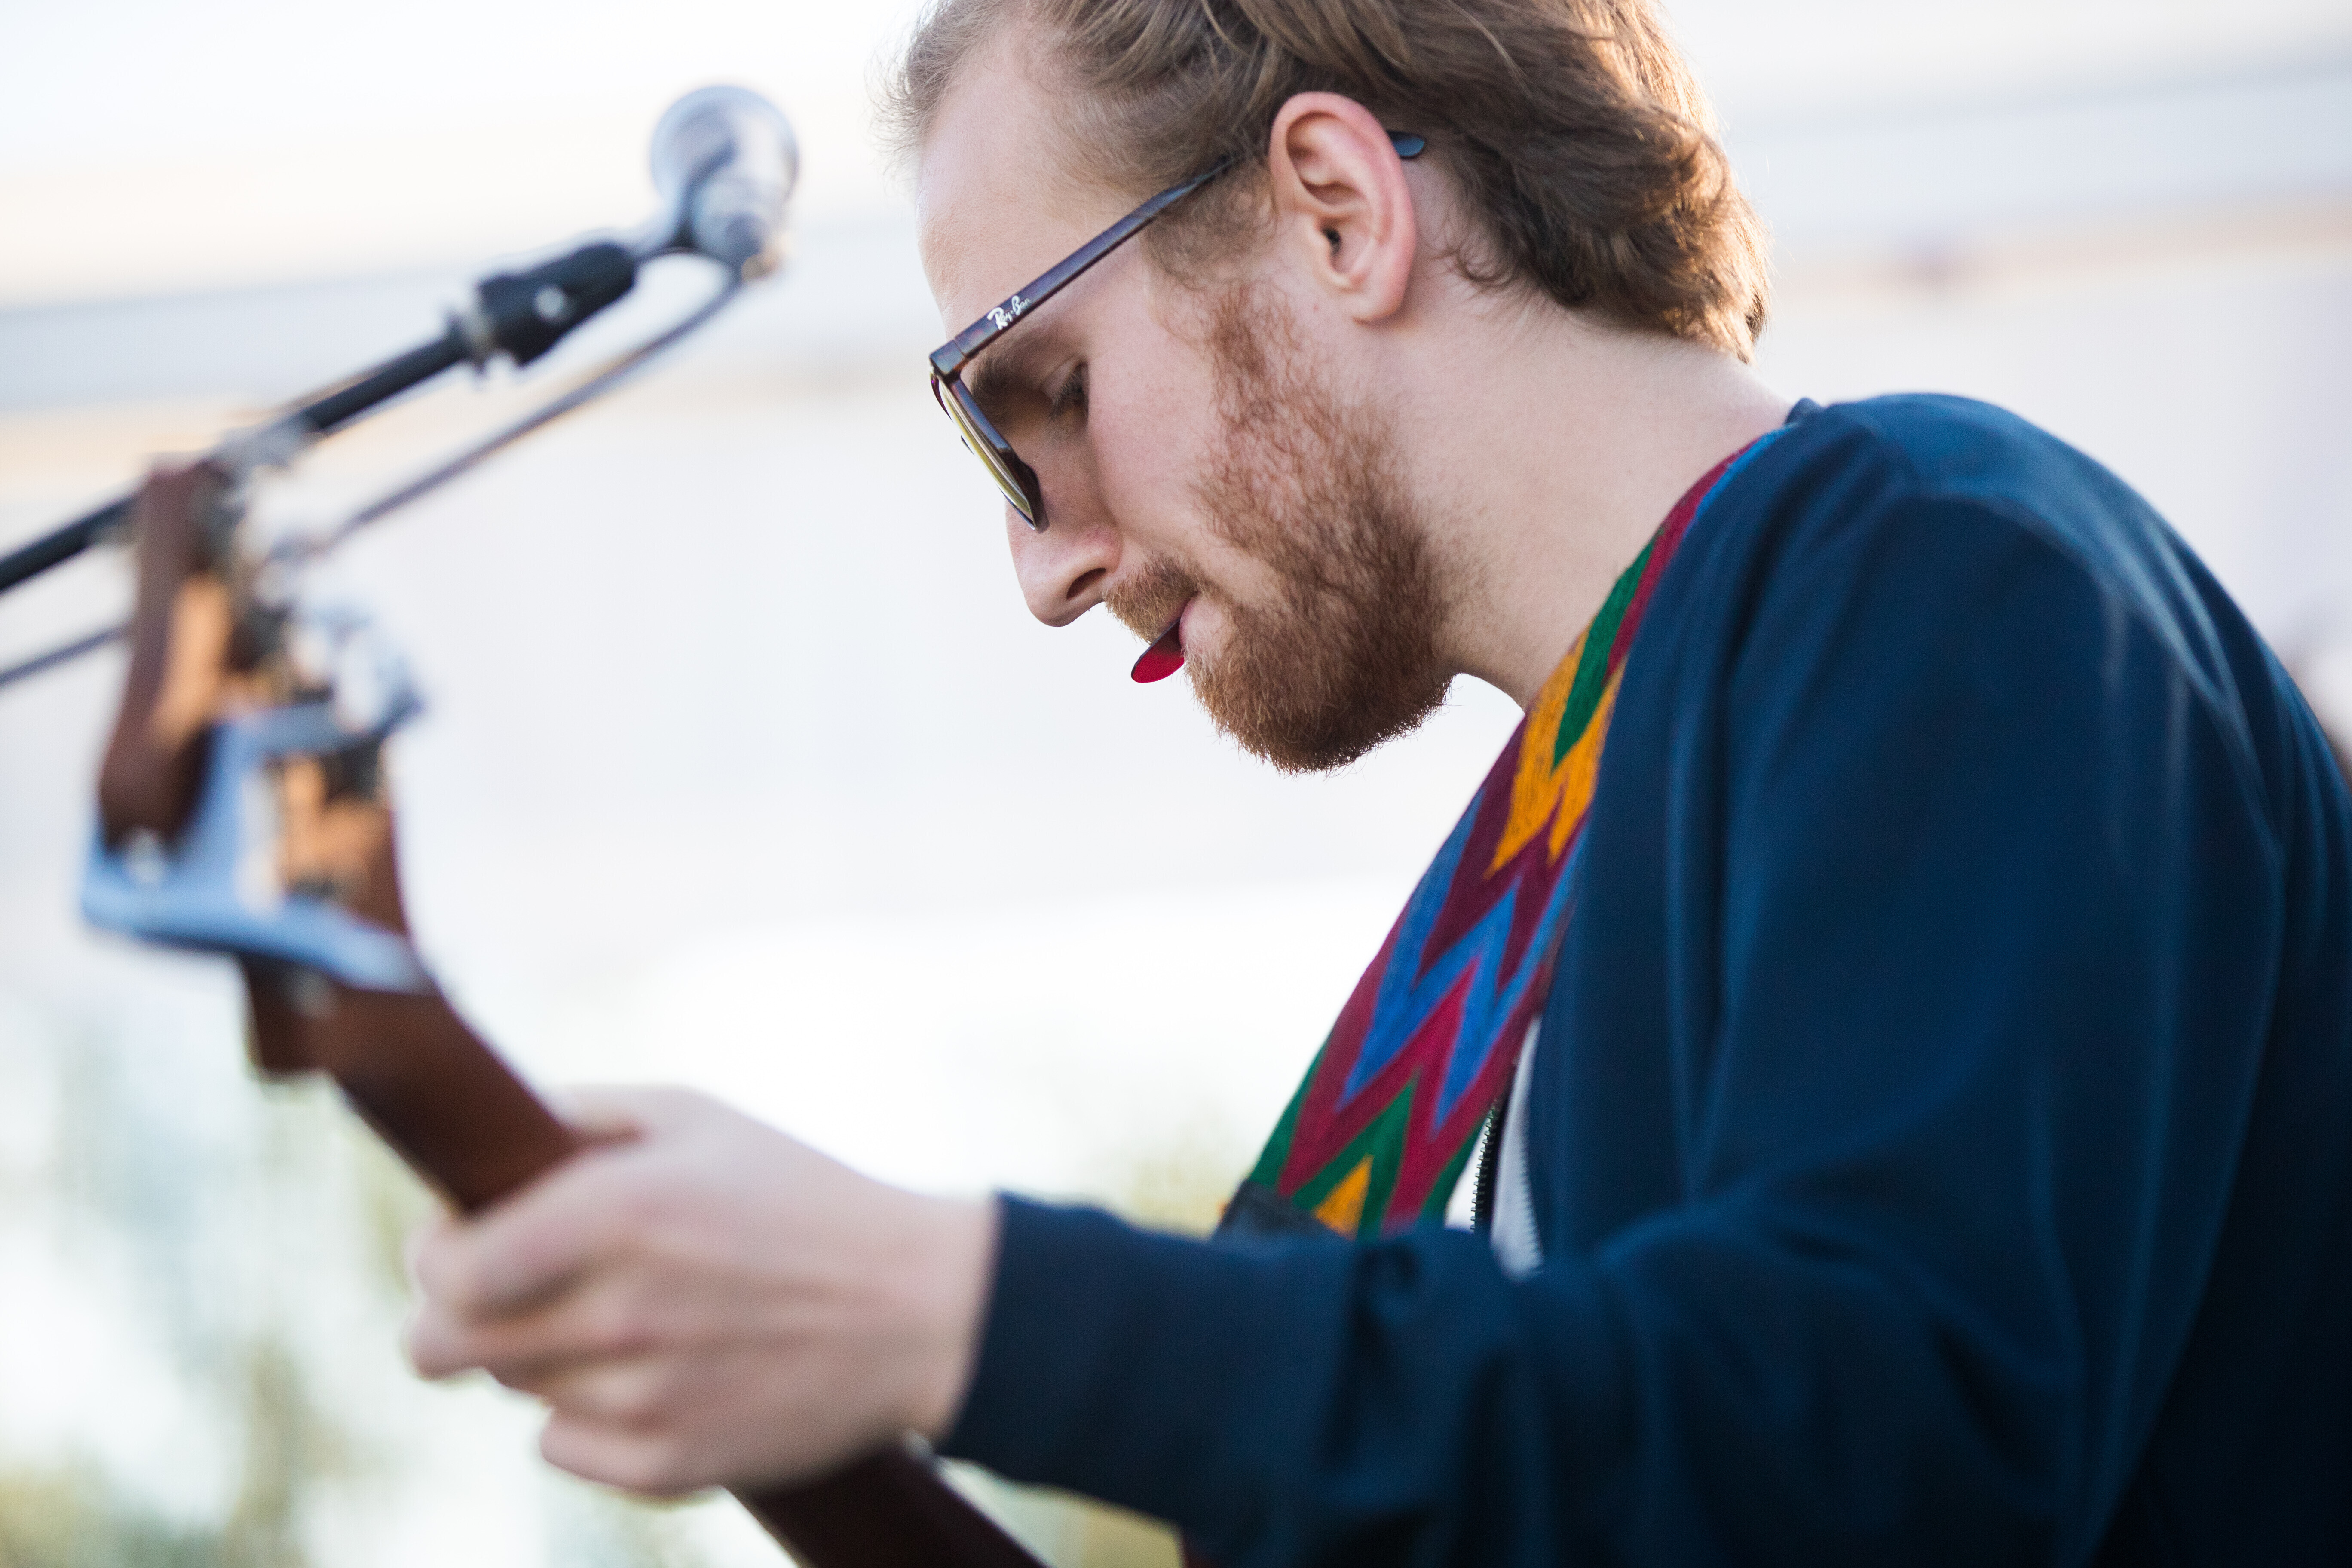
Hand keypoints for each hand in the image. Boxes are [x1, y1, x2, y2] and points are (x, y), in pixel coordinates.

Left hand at [405, 1086, 997, 1494]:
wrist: (918, 1308)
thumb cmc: (800, 1195)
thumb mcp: (695, 1115)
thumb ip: (578, 1116)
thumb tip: (483, 1141)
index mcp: (613, 1213)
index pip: (442, 1272)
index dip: (434, 1258)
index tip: (459, 1246)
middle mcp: (615, 1311)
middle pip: (443, 1348)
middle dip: (455, 1317)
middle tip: (505, 1292)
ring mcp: (640, 1398)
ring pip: (512, 1390)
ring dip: (539, 1355)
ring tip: (618, 1318)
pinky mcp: (667, 1464)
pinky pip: (561, 1448)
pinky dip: (583, 1417)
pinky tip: (648, 1374)